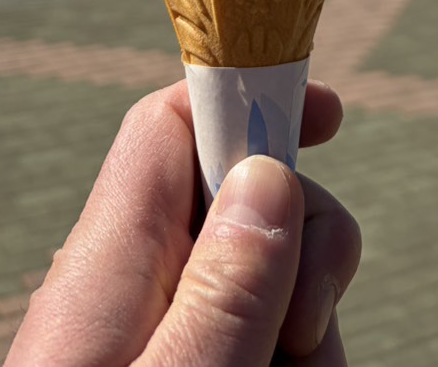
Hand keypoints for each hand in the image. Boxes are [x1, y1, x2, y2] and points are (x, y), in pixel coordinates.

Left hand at [7, 79, 359, 365]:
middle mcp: (133, 292)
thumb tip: (269, 170)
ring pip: (270, 285)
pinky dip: (291, 361)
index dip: (248, 97)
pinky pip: (261, 340)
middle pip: (247, 206)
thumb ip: (227, 289)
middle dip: (306, 252)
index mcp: (107, 265)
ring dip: (307, 330)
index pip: (170, 125)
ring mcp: (160, 339)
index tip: (330, 115)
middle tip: (304, 330)